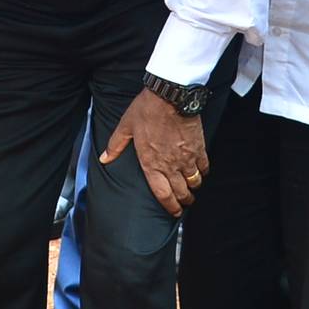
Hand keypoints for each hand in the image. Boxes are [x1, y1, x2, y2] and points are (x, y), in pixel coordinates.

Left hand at [100, 85, 206, 216]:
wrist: (171, 96)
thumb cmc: (147, 110)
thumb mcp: (125, 127)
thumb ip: (115, 146)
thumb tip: (104, 159)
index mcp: (151, 163)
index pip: (162, 194)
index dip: (170, 206)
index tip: (174, 212)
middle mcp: (171, 165)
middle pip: (181, 192)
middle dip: (183, 201)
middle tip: (184, 204)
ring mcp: (187, 158)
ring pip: (195, 182)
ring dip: (193, 188)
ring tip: (191, 190)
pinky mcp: (199, 148)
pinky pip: (204, 167)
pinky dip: (202, 172)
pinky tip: (199, 172)